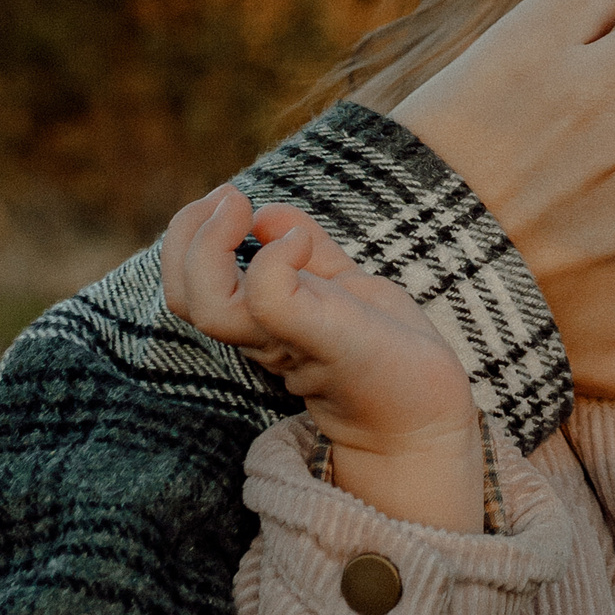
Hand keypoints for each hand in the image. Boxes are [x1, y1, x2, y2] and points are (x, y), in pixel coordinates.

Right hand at [161, 189, 484, 531]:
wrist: (430, 417)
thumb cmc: (394, 356)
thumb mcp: (348, 286)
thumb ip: (310, 252)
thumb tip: (267, 214)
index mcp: (262, 322)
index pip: (187, 286)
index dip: (189, 236)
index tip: (231, 200)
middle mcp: (264, 337)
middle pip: (183, 296)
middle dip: (185, 233)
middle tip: (228, 197)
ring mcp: (290, 343)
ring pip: (207, 305)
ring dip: (210, 244)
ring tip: (244, 208)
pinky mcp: (327, 343)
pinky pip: (272, 301)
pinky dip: (275, 260)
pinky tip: (302, 243)